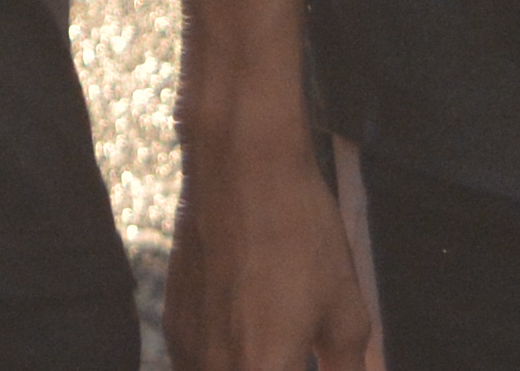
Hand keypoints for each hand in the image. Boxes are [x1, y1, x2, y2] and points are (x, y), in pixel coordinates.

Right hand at [166, 129, 377, 370]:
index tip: (318, 362)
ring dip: (250, 368)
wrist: (241, 168)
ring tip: (281, 353)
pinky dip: (224, 365)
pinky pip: (195, 364)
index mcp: (261, 368)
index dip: (306, 370)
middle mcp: (214, 363)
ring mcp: (186, 342)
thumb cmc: (301, 236)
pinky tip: (252, 347)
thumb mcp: (345, 312)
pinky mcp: (173, 319)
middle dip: (279, 368)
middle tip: (302, 355)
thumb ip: (346, 367)